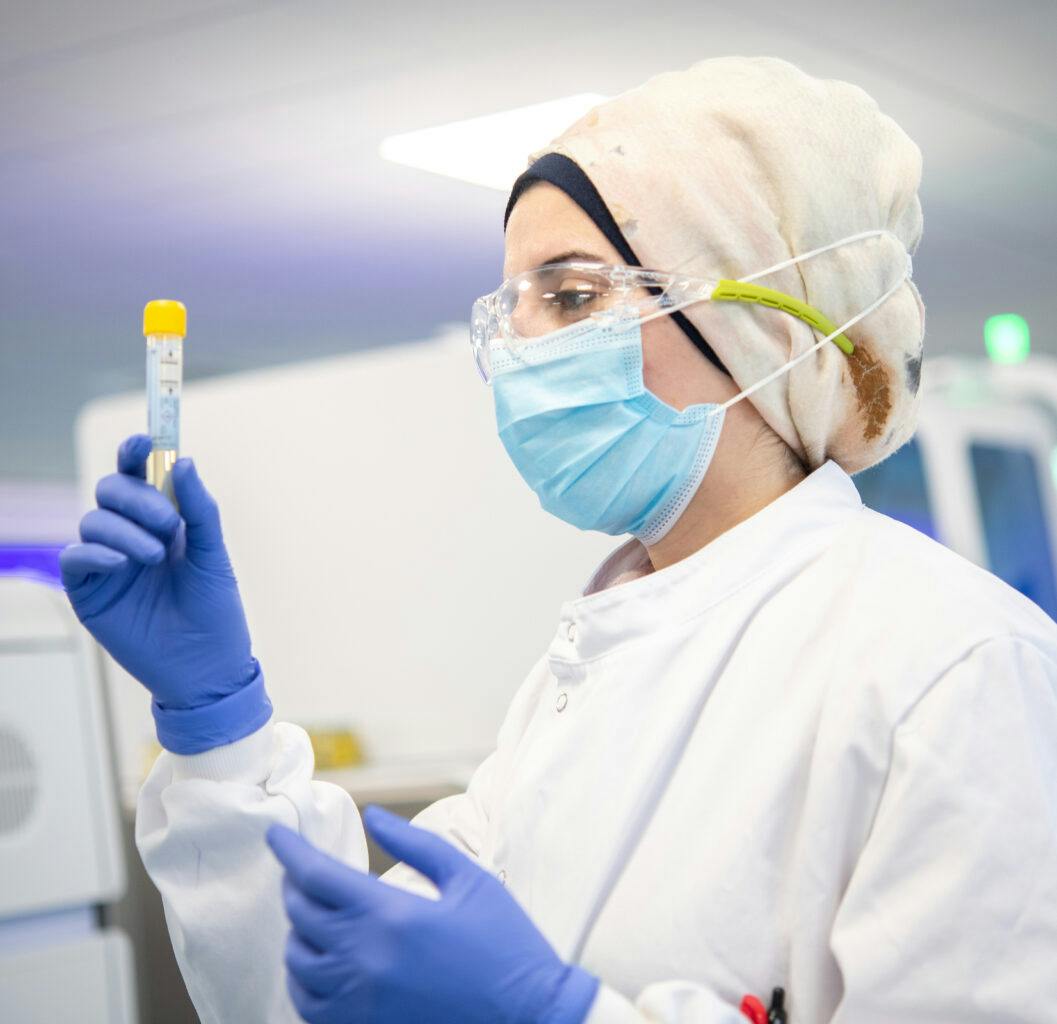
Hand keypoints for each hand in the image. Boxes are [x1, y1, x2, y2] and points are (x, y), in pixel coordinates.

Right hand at [60, 434, 269, 752]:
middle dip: (137, 496)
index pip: (140, 475)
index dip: (136, 452)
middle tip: (169, 522)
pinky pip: (76, 556)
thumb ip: (200, 509)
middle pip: (111, 490)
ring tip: (156, 556)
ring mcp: (108, 562)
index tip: (145, 439)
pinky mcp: (90, 592)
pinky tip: (124, 563)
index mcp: (163, 522)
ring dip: (126, 530)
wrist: (207, 666)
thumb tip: (185, 460)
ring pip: (94, 519)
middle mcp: (131, 535)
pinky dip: (97, 552)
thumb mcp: (214, 554)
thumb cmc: (215, 610)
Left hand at [267, 806, 598, 1023]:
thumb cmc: (504, 943)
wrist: (528, 1017)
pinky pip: (308, 1004)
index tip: (276, 834)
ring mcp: (359, 1002)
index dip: (290, 850)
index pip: (316, 875)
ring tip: (313, 913)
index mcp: (390, 915)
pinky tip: (319, 962)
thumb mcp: (468, 880)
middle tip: (303, 869)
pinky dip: (303, 978)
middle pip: (301, 914)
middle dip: (295, 885)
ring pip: (298, 962)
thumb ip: (415, 844)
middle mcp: (364, 959)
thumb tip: (373, 815)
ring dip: (298, 931)